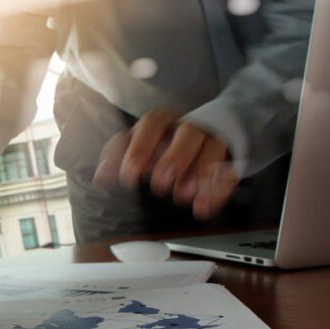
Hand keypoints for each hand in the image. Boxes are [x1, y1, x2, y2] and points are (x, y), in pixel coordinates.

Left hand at [91, 108, 238, 219]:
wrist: (205, 132)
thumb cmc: (163, 141)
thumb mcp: (137, 144)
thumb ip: (119, 156)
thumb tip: (100, 176)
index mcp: (164, 121)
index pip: (154, 124)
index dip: (141, 148)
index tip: (130, 175)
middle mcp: (190, 127)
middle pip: (189, 133)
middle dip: (175, 157)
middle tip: (160, 183)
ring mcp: (213, 140)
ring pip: (213, 148)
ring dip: (199, 172)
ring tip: (182, 196)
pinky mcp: (229, 159)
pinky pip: (229, 172)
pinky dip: (217, 191)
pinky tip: (202, 208)